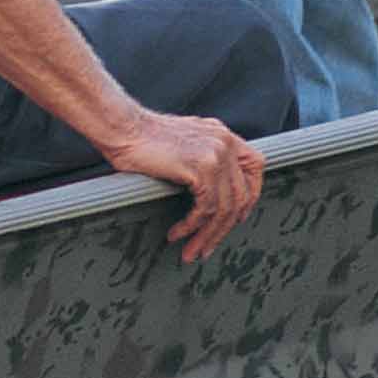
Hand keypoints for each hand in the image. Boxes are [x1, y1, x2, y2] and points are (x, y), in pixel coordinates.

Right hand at [103, 107, 262, 260]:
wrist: (122, 127)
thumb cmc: (142, 138)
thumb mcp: (184, 141)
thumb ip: (202, 156)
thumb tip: (208, 187)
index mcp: (223, 135)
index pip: (255, 166)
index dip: (250, 196)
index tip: (236, 218)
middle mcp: (224, 143)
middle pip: (241, 196)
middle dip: (224, 228)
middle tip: (207, 246)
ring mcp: (215, 154)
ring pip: (224, 208)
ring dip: (207, 235)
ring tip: (191, 250)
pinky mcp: (200, 167)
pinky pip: (205, 208)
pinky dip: (192, 226)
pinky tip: (177, 233)